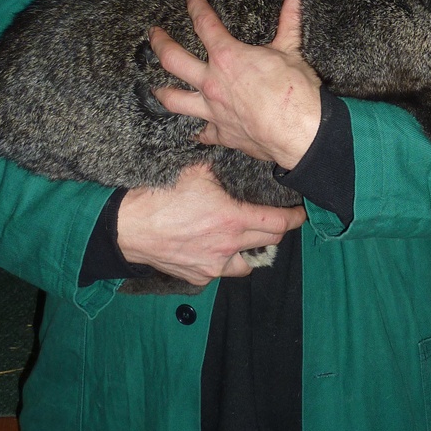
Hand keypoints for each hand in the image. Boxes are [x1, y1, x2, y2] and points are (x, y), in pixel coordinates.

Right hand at [116, 164, 305, 286]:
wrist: (130, 226)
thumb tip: (228, 155)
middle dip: (276, 232)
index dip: (294, 219)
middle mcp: (229, 246)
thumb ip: (218, 170)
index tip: (300, 215)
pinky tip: (215, 249)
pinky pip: (219, 271)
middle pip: (268, 243)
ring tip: (247, 241)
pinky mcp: (197, 275)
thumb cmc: (161, 196)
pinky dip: (223, 262)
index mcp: (234, 219)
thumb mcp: (195, 172)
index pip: (278, 224)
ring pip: (247, 265)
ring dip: (251, 253)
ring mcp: (213, 265)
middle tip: (276, 223)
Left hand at [149, 0, 321, 170]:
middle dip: (159, 43)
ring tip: (156, 87)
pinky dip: (199, 132)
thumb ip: (289, 19)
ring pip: (175, 99)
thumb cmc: (296, 90)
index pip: (204, 24)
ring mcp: (212, 110)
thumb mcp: (291, 50)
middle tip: (153, 34)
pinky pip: (203, 133)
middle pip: (173, 60)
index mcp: (228, 57)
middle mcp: (212, 82)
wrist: (301, 132)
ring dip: (163, 91)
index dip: (195, 7)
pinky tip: (195, 132)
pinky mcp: (221, 133)